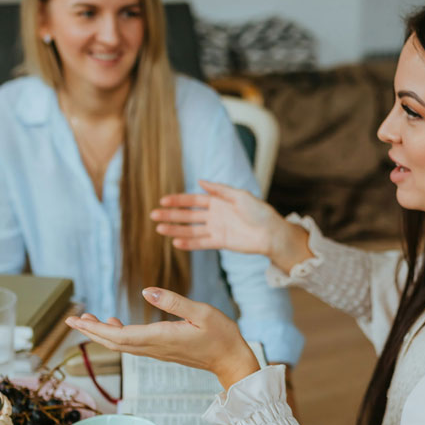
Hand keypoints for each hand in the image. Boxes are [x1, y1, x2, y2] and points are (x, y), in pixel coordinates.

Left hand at [65, 288, 259, 389]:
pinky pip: (133, 344)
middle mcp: (155, 347)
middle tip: (71, 320)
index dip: (95, 329)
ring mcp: (159, 351)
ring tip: (88, 320)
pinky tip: (116, 324)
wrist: (232, 360)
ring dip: (103, 334)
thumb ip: (174, 302)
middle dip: (91, 332)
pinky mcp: (164, 350)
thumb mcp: (202, 312)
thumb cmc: (221, 335)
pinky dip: (118, 335)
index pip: (119, 336)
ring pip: (122, 344)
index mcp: (161, 337)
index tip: (76, 320)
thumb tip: (146, 291)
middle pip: (114, 343)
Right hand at [152, 180, 279, 254]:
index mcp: (217, 201)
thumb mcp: (239, 196)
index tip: (163, 201)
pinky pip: (201, 243)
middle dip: (171, 215)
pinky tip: (175, 242)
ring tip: (159, 229)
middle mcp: (214, 215)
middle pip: (188, 215)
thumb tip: (200, 181)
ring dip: (175, 229)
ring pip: (191, 230)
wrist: (271, 232)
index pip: (193, 200)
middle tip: (153, 216)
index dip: (178, 201)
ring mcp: (216, 229)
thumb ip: (219, 190)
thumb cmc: (259, 211)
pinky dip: (189, 243)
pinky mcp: (220, 242)